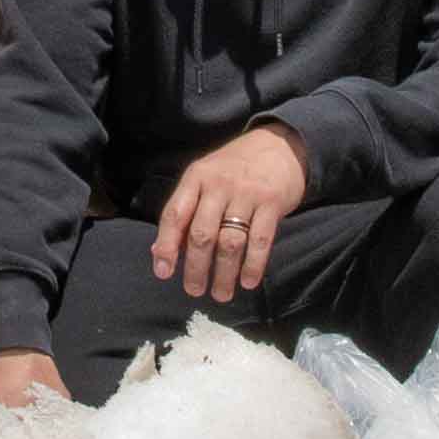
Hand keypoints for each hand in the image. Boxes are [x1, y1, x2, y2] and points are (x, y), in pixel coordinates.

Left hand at [150, 125, 316, 303]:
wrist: (279, 145)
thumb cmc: (234, 168)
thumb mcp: (204, 179)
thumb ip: (184, 213)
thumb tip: (159, 254)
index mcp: (196, 178)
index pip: (175, 214)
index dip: (167, 245)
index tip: (163, 273)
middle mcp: (218, 185)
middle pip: (202, 234)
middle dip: (196, 268)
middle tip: (194, 290)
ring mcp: (246, 193)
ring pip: (230, 241)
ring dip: (224, 273)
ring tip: (221, 294)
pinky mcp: (272, 202)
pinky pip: (261, 240)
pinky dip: (253, 264)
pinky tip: (248, 281)